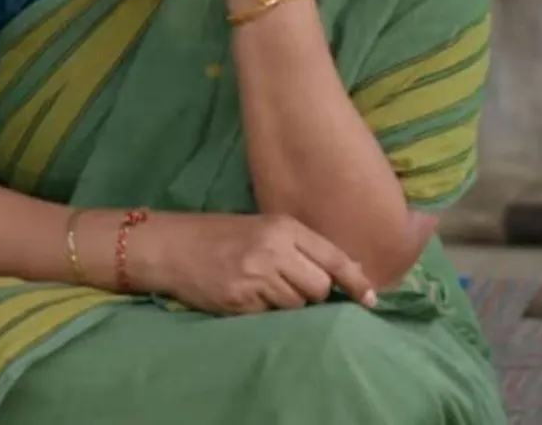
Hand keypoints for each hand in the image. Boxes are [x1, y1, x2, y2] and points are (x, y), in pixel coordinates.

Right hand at [132, 212, 376, 314]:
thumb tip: (344, 272)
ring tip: (263, 288)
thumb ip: (298, 245)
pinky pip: (272, 316)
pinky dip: (266, 312)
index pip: (333, 257)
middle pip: (319, 287)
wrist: (170, 245)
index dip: (357, 281)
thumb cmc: (217, 234)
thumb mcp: (260, 227)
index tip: (371, 299)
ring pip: (297, 306)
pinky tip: (247, 297)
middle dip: (313, 294)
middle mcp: (273, 249)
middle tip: (290, 285)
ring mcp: (256, 277)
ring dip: (288, 304)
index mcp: (281, 226)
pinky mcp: (241, 302)